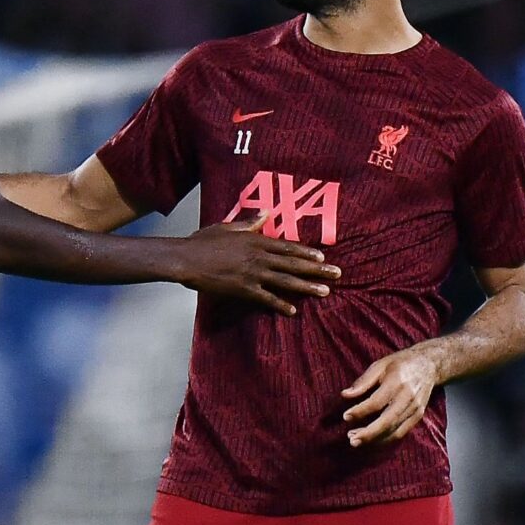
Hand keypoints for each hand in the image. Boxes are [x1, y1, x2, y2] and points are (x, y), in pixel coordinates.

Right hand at [171, 220, 338, 313]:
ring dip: (307, 287)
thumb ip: (249, 222)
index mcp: (256, 240)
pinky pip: (266, 298)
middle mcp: (259, 256)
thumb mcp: (228, 226)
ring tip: (325, 292)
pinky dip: (280, 305)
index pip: (287, 247)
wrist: (186, 258)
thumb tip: (266, 213)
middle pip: (293, 264)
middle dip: (317, 269)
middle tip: (337, 274)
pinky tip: (293, 311)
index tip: (323, 256)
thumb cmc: (204, 241)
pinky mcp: (243, 289)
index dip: (306, 253)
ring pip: (286, 281)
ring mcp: (253, 274)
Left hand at [341, 347, 441, 446]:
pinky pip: (401, 432)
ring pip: (394, 430)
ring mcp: (415, 408)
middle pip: (387, 421)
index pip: (377, 402)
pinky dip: (386, 439)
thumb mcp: (380, 365)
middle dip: (368, 433)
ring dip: (375, 439)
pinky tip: (372, 440)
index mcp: (397, 382)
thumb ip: (363, 382)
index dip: (360, 411)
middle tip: (352, 439)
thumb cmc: (401, 364)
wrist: (429, 364)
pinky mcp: (418, 416)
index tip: (346, 417)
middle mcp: (408, 397)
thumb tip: (345, 395)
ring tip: (356, 440)